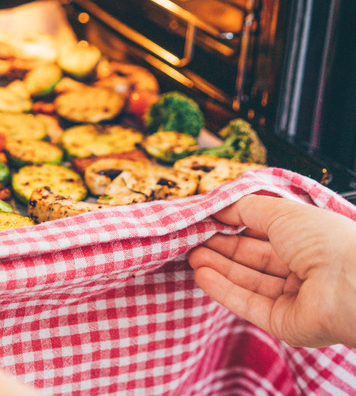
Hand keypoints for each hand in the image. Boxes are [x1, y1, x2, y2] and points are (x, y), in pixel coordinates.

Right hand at [188, 194, 355, 347]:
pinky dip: (223, 290)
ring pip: (248, 282)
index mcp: (309, 240)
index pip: (264, 234)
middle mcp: (303, 269)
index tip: (207, 222)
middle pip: (253, 259)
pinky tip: (201, 275)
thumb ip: (245, 208)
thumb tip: (219, 208)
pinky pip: (248, 304)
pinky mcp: (283, 322)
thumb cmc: (325, 241)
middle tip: (191, 242)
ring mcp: (294, 298)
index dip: (235, 228)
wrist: (351, 283)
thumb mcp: (280, 212)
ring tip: (191, 257)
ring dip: (218, 268)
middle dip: (221, 250)